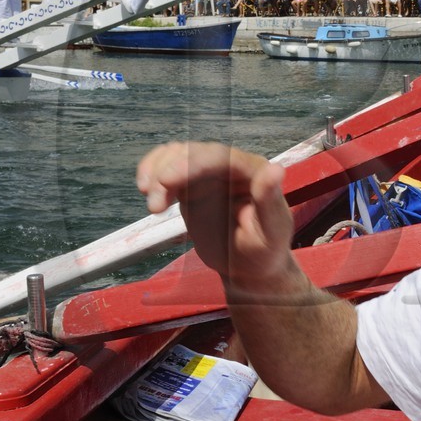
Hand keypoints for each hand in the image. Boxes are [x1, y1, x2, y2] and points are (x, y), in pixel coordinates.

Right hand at [136, 142, 293, 292]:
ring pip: (178, 155)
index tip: (167, 180)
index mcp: (254, 171)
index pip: (221, 157)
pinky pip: (167, 167)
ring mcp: (208, 172)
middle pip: (195, 153)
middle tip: (154, 206)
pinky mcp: (190, 184)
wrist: (247, 267)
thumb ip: (270, 201)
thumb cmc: (265, 250)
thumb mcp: (273, 231)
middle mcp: (230, 165)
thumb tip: (275, 169)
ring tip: (153, 207)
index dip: (192, 163)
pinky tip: (144, 188)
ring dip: (157, 172)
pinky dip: (152, 171)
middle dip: (169, 171)